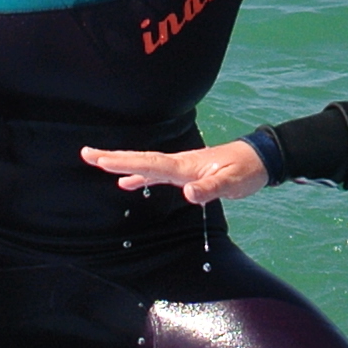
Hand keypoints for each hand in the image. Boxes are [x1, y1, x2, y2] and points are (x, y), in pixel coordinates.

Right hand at [82, 142, 267, 204]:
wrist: (261, 159)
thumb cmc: (248, 169)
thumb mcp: (234, 181)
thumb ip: (211, 187)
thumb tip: (188, 193)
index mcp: (186, 165)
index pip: (151, 164)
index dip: (126, 163)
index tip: (102, 160)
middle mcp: (179, 164)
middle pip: (141, 160)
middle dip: (114, 158)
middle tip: (87, 154)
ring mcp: (181, 167)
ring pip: (145, 165)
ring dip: (122, 164)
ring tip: (97, 162)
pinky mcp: (186, 173)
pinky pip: (155, 173)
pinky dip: (139, 177)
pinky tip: (127, 183)